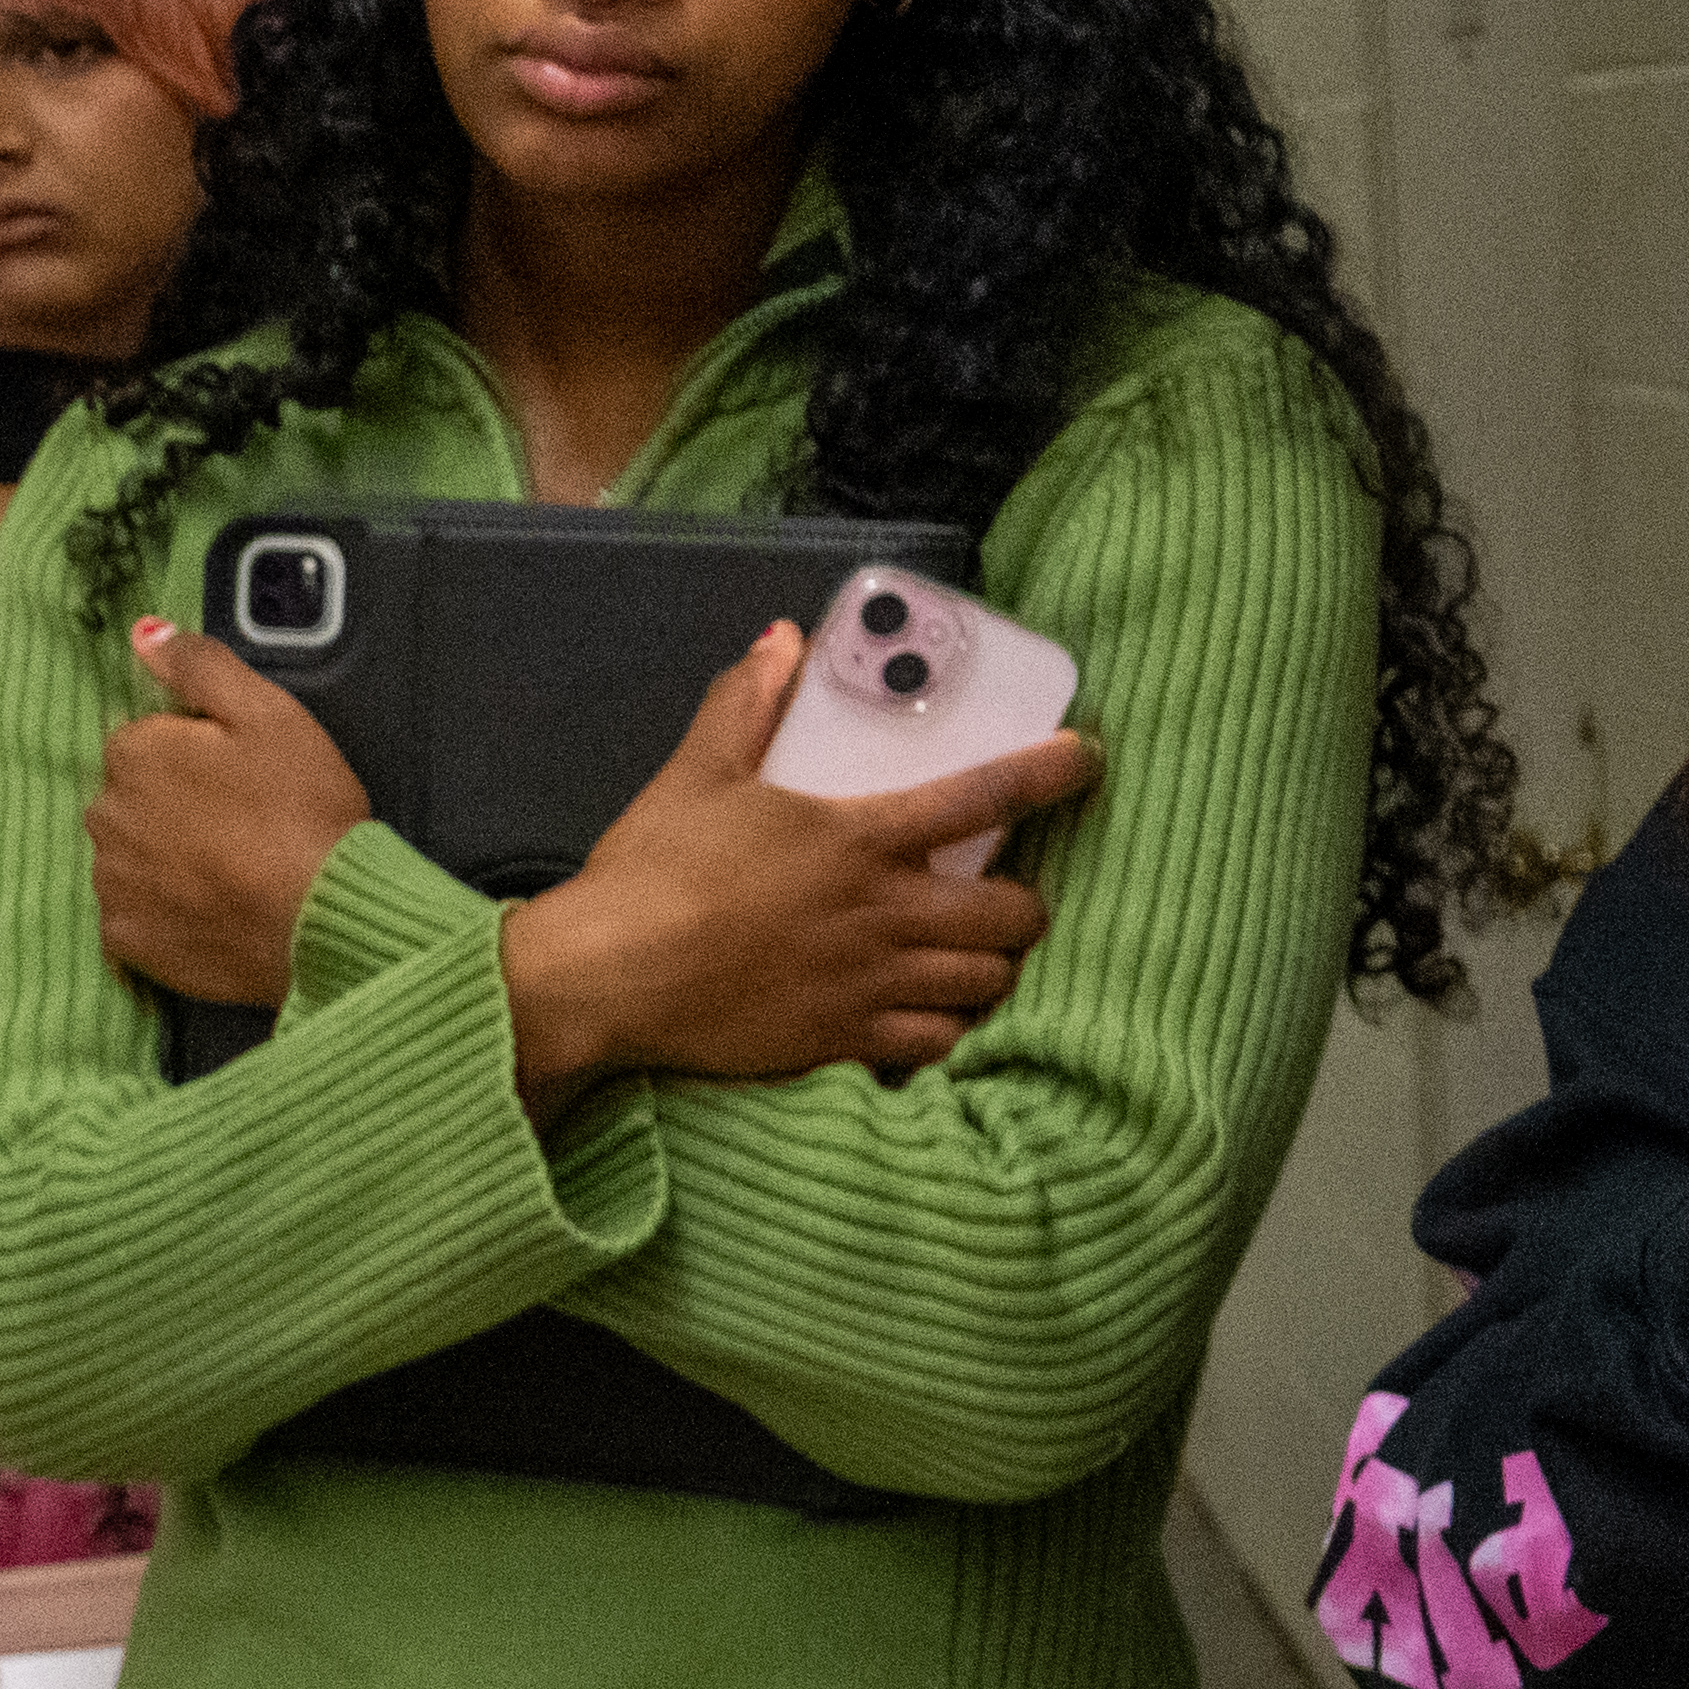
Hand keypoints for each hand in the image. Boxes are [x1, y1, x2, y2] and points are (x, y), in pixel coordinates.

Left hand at [88, 628, 380, 1007]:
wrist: (321, 918)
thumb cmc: (300, 808)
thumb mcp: (267, 713)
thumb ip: (200, 667)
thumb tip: (144, 633)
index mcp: (133, 754)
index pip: (145, 742)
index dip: (195, 757)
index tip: (241, 778)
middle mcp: (105, 817)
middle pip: (132, 800)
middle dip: (173, 806)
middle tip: (241, 825)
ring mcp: (111, 883)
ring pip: (129, 856)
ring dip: (164, 859)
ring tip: (229, 870)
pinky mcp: (124, 941)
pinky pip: (133, 916)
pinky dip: (162, 913)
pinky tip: (209, 910)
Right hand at [493, 628, 1087, 1104]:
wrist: (604, 978)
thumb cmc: (650, 872)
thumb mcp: (696, 774)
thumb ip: (747, 705)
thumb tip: (783, 642)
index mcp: (858, 836)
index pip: (985, 795)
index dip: (1051, 772)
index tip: (1084, 760)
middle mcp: (883, 912)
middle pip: (1014, 915)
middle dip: (1023, 907)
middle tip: (1000, 900)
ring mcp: (869, 982)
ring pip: (986, 984)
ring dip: (990, 970)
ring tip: (971, 961)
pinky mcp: (844, 1040)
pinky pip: (937, 1046)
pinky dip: (946, 1031)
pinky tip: (931, 1019)